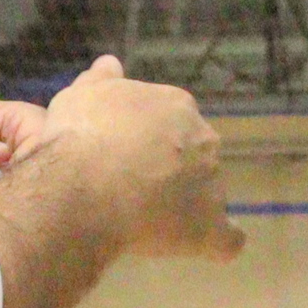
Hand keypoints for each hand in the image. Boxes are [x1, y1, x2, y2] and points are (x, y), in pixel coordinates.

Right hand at [38, 58, 240, 262]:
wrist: (87, 184)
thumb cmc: (80, 135)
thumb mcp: (82, 95)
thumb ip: (101, 80)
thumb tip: (111, 63)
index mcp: (177, 106)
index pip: (174, 120)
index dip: (150, 139)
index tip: (126, 154)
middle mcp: (204, 140)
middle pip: (196, 155)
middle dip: (173, 169)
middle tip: (134, 187)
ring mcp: (213, 184)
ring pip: (209, 194)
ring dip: (188, 205)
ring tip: (150, 221)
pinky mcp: (210, 227)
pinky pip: (227, 239)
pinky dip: (218, 241)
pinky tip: (204, 245)